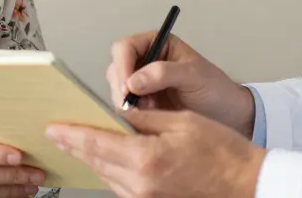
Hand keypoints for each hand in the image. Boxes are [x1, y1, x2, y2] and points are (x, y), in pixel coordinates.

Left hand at [46, 109, 265, 197]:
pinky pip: (121, 188)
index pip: (95, 143)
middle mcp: (141, 184)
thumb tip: (116, 113)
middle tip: (59, 132)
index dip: (71, 134)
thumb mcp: (182, 122)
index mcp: (146, 159)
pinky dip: (111, 172)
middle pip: (96, 162)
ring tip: (79, 143)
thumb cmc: (223, 153)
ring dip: (92, 159)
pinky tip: (108, 160)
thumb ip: (144, 119)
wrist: (248, 185)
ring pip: (106, 176)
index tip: (54, 127)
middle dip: (76, 145)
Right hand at [107, 32, 255, 135]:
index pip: (125, 48)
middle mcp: (145, 61)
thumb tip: (133, 81)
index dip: (123, 66)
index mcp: (157, 44)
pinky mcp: (142, 105)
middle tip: (135, 106)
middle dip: (122, 87)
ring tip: (149, 111)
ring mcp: (141, 84)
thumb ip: (163, 73)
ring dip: (126, 102)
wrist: (228, 116)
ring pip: (117, 89)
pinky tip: (148, 118)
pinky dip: (130, 114)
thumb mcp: (193, 76)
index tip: (129, 88)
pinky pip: (124, 107)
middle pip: (116, 68)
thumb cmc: (215, 89)